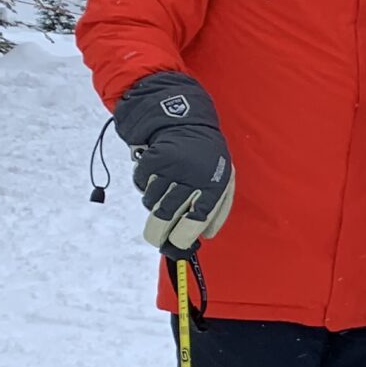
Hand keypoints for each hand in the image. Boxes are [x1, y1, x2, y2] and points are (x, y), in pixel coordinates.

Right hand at [114, 73, 235, 254]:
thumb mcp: (224, 178)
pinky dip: (145, 185)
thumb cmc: (207, 157)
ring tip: (164, 192)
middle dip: (158, 233)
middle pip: (167, 216)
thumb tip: (207, 236)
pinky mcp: (152, 159)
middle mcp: (192, 177)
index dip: (184, 237)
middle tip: (156, 239)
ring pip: (151, 202)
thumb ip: (219, 208)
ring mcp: (170, 168)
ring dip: (153, 204)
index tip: (176, 246)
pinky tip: (156, 174)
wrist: (185, 121)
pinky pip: (141, 184)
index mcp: (214, 184)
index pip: (197, 219)